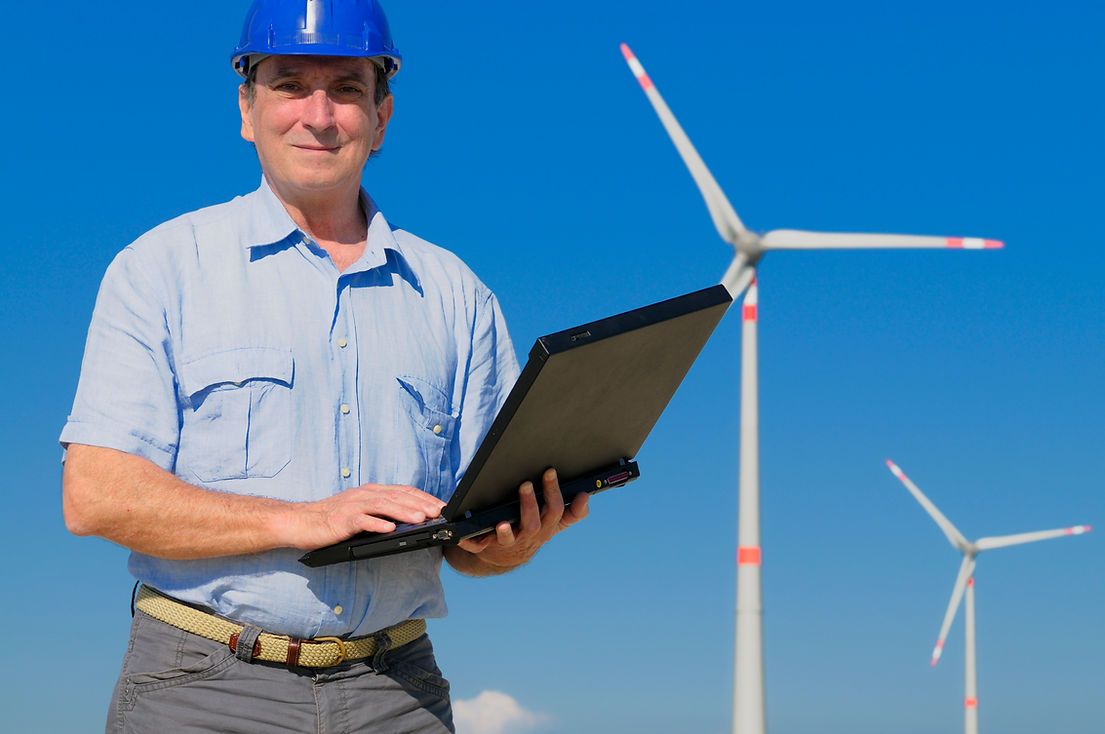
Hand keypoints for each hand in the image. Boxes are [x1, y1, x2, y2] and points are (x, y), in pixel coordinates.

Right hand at [289, 483, 445, 549]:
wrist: (299, 522)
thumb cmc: (332, 519)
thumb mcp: (361, 511)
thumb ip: (382, 512)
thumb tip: (410, 521)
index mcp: (371, 492)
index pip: (403, 491)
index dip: (424, 497)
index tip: (442, 506)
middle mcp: (364, 495)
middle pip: (397, 497)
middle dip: (420, 504)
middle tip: (439, 512)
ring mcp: (352, 506)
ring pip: (383, 506)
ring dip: (403, 512)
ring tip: (421, 519)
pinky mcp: (341, 520)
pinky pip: (361, 520)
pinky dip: (376, 524)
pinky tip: (389, 530)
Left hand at [451, 468, 588, 571]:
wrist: (505, 556)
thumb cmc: (532, 531)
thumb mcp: (554, 523)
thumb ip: (572, 512)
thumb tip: (586, 496)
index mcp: (546, 527)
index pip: (555, 511)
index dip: (554, 493)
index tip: (550, 472)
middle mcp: (529, 536)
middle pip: (534, 523)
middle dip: (530, 504)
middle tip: (525, 483)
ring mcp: (508, 543)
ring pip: (510, 536)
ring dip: (506, 529)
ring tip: (501, 521)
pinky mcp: (485, 546)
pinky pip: (477, 546)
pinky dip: (472, 542)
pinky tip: (464, 536)